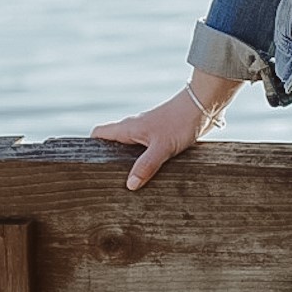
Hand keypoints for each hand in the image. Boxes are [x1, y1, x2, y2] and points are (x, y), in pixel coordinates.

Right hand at [90, 90, 207, 190]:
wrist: (202, 106)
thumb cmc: (180, 122)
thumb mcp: (162, 148)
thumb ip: (146, 166)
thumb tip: (130, 185)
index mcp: (127, 128)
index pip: (98, 133)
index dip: (90, 147)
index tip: (89, 165)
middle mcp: (133, 129)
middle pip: (112, 144)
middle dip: (109, 160)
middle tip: (109, 180)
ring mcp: (146, 132)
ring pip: (129, 148)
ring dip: (128, 162)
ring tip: (128, 181)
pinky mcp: (159, 136)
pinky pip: (144, 149)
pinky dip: (143, 160)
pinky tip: (150, 174)